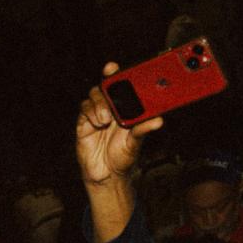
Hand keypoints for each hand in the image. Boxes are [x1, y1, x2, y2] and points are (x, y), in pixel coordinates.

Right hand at [76, 62, 162, 186]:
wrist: (106, 175)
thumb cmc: (123, 156)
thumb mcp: (135, 143)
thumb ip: (143, 129)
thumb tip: (158, 121)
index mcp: (125, 108)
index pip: (122, 86)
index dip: (120, 73)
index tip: (119, 67)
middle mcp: (111, 108)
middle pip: (106, 85)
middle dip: (107, 77)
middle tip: (110, 72)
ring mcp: (96, 114)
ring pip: (94, 95)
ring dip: (99, 103)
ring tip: (105, 119)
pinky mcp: (84, 123)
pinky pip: (84, 109)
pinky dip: (90, 113)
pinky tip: (97, 123)